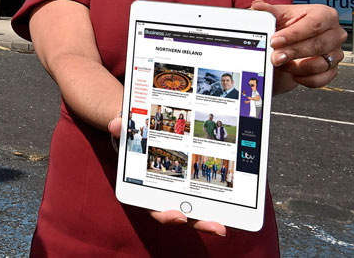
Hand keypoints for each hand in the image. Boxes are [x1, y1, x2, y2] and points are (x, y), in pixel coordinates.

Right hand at [106, 117, 226, 236]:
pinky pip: (211, 194)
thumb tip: (115, 125)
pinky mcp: (198, 183)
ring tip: (231, 220)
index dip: (166, 215)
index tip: (179, 216)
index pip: (155, 208)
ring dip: (216, 216)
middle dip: (202, 223)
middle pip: (185, 215)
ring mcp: (184, 191)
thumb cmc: (134, 136)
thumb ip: (121, 129)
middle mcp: (166, 194)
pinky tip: (238, 198)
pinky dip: (223, 198)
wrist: (143, 129)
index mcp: (146, 188)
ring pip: (200, 209)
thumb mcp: (125, 131)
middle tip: (218, 227)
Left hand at [250, 0, 345, 87]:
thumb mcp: (280, 14)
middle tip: (275, 57)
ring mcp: (336, 52)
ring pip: (321, 64)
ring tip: (280, 64)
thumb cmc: (290, 24)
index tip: (276, 41)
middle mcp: (335, 34)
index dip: (294, 34)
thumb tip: (258, 6)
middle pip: (318, 45)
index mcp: (325, 15)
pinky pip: (322, 78)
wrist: (292, 40)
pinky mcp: (333, 68)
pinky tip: (293, 75)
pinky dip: (307, 79)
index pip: (313, 24)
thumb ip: (269, 11)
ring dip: (297, 67)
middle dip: (293, 52)